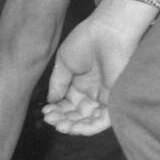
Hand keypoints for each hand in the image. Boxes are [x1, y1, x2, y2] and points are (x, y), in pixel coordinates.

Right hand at [45, 0, 155, 134]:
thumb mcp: (63, 63)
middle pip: (77, 115)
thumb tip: (51, 102)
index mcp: (81, 83)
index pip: (68, 104)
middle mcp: (93, 92)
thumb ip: (57, 84)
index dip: (56, 111)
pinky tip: (73, 127)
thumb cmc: (86, 40)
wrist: (106, 32)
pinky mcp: (114, 100)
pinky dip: (88, 128)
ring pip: (89, 121)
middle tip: (49, 119)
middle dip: (62, 119)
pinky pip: (103, 121)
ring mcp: (104, 96)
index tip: (45, 112)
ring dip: (73, 127)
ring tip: (59, 125)